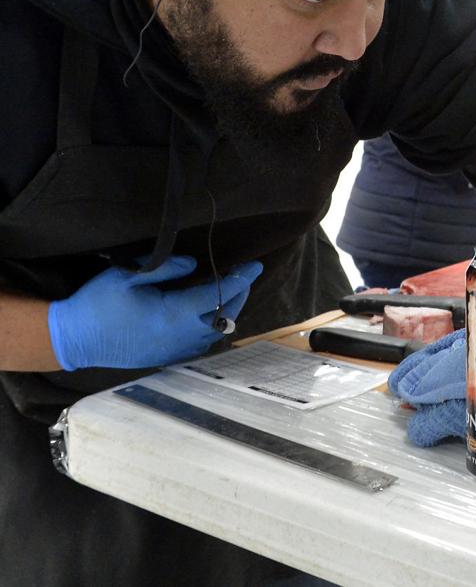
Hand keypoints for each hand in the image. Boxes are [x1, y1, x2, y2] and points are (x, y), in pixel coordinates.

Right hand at [48, 256, 262, 370]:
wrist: (73, 339)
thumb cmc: (97, 303)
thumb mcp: (129, 276)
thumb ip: (166, 268)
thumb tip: (195, 264)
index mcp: (173, 314)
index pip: (218, 294)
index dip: (240, 279)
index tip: (256, 265)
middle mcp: (180, 337)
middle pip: (224, 316)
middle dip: (239, 295)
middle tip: (243, 276)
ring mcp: (174, 351)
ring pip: (215, 333)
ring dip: (227, 312)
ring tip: (229, 293)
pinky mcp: (166, 358)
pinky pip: (201, 344)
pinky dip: (212, 328)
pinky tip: (208, 316)